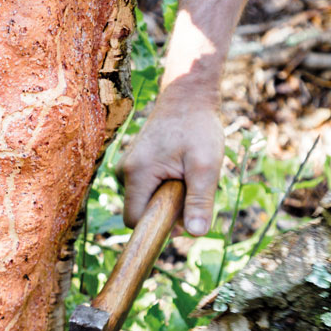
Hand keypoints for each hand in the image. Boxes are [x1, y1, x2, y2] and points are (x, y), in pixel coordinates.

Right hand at [117, 84, 223, 235]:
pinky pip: (147, 190)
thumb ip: (200, 201)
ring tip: (186, 174)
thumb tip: (195, 234)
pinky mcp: (134, 165)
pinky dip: (165, 188)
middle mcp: (124, 172)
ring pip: (145, 201)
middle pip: (141, 212)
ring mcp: (127, 168)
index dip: (159, 227)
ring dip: (168, 199)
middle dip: (167, 211)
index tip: (184, 216)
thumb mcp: (206, 165)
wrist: (188, 96)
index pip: (135, 221)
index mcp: (136, 174)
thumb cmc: (198, 127)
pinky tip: (179, 169)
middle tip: (191, 188)